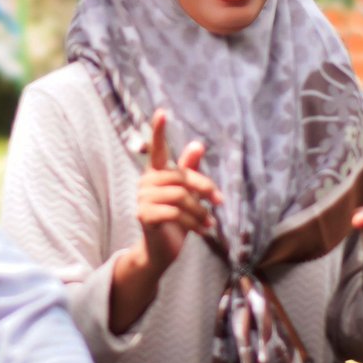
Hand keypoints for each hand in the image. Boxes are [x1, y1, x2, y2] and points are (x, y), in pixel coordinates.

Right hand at [132, 109, 221, 278]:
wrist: (162, 251)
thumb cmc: (177, 220)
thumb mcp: (189, 194)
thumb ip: (191, 170)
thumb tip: (197, 144)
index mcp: (157, 172)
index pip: (157, 148)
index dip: (159, 130)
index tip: (162, 111)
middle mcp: (146, 182)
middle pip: (181, 177)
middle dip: (205, 189)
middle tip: (220, 202)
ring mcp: (142, 199)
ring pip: (180, 196)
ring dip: (200, 211)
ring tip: (209, 222)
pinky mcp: (144, 216)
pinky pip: (174, 213)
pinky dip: (193, 222)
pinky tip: (202, 231)